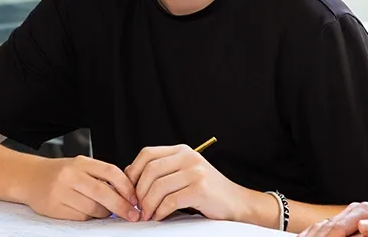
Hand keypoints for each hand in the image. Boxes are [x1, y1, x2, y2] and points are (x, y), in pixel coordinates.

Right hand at [19, 155, 140, 221]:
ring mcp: (61, 191)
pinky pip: (80, 216)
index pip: (111, 172)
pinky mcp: (54, 207)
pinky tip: (87, 212)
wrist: (30, 178)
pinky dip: (89, 217)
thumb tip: (128, 194)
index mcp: (82, 162)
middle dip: (121, 206)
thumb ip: (102, 176)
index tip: (135, 199)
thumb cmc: (61, 173)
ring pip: (92, 208)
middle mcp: (71, 175)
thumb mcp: (82, 166)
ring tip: (104, 210)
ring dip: (104, 213)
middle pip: (103, 193)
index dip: (127, 187)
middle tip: (132, 215)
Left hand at [125, 144, 266, 223]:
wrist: (236, 202)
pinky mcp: (200, 189)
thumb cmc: (208, 191)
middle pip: (150, 171)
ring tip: (147, 215)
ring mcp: (195, 172)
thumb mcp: (185, 173)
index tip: (131, 189)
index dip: (133, 172)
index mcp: (182, 151)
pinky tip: (159, 216)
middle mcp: (188, 157)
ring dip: (148, 205)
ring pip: (158, 187)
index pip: (147, 154)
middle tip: (136, 207)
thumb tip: (131, 178)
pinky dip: (160, 211)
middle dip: (138, 192)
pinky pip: (170, 201)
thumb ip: (164, 171)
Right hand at [299, 202, 367, 236]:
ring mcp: (350, 214)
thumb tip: (364, 226)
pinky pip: (328, 227)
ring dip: (312, 235)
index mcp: (363, 211)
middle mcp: (354, 210)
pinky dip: (316, 233)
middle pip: (328, 226)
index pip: (338, 227)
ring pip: (325, 226)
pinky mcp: (348, 221)